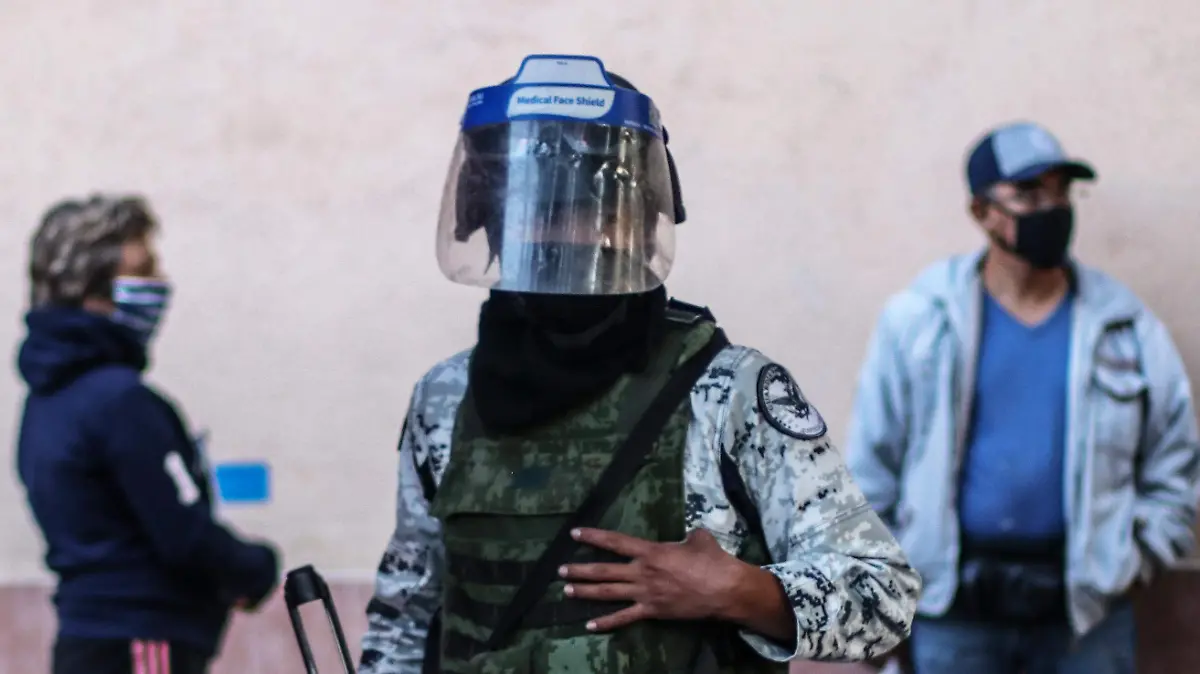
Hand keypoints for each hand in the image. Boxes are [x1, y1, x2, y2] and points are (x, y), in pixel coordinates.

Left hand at [559, 527, 745, 631]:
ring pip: (608, 593)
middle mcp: (642, 572)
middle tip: (560, 569)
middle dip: (580, 569)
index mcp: (651, 551)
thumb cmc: (712, 560)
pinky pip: (624, 618)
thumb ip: (686, 536)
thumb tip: (688, 537)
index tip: (575, 533)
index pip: (615, 542)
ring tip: (567, 590)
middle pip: (604, 571)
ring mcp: (645, 594)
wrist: (724, 590)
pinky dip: (606, 622)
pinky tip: (590, 625)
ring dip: (586, 591)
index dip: (594, 537)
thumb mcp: (698, 538)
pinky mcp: (652, 612)